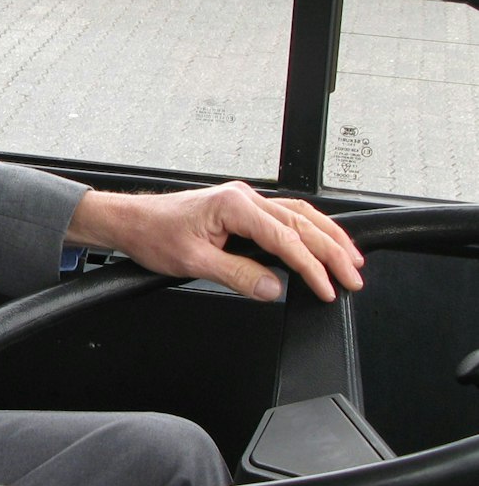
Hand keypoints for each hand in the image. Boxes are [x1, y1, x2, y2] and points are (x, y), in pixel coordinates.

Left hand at [65, 181, 364, 303]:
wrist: (131, 221)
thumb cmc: (154, 234)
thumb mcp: (194, 262)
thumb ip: (237, 275)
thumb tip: (274, 288)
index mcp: (234, 205)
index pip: (285, 238)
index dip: (311, 266)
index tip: (328, 288)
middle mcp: (244, 197)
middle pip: (301, 223)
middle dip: (332, 252)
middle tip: (355, 278)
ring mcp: (244, 201)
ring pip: (300, 216)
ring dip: (328, 238)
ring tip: (352, 260)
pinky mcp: (242, 209)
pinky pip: (285, 217)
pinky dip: (309, 231)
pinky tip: (323, 242)